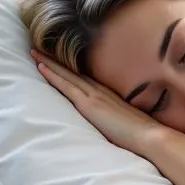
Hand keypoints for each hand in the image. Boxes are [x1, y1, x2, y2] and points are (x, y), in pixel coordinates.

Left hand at [31, 50, 158, 155]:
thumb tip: (114, 126)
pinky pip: (66, 85)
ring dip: (50, 63)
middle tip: (39, 48)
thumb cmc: (144, 136)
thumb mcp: (128, 123)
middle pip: (74, 72)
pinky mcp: (89, 104)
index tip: (58, 61)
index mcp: (110, 96)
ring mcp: (95, 96)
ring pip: (67, 74)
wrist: (151, 137)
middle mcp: (101, 91)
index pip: (85, 79)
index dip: (71, 69)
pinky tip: (40, 67)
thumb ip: (118, 120)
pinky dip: (52, 74)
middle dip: (56, 60)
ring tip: (34, 52)